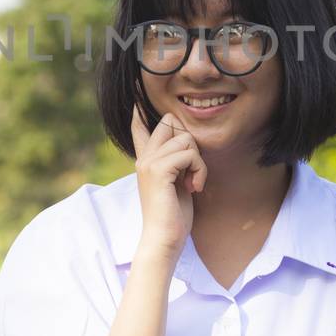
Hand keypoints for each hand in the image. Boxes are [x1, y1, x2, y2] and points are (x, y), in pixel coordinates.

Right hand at [130, 101, 207, 256]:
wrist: (163, 239)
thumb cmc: (173, 216)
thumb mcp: (176, 183)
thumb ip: (177, 163)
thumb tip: (187, 144)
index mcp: (146, 160)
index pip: (139, 128)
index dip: (139, 112)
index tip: (136, 96)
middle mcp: (144, 157)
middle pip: (171, 122)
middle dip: (190, 142)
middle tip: (192, 171)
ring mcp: (148, 162)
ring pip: (185, 138)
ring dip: (199, 162)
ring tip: (193, 183)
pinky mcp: (158, 170)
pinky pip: (189, 153)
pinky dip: (199, 170)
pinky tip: (194, 187)